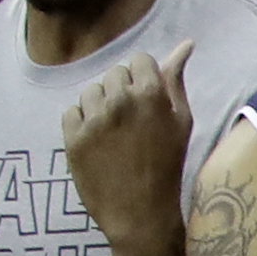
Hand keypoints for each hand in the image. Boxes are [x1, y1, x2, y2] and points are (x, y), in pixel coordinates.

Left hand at [61, 41, 193, 255]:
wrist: (140, 211)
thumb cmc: (167, 165)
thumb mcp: (182, 122)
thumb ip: (176, 80)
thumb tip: (185, 44)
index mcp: (151, 95)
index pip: (140, 60)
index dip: (144, 78)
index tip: (147, 98)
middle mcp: (120, 101)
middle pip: (114, 73)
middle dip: (123, 89)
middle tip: (131, 118)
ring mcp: (93, 119)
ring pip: (91, 91)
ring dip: (101, 105)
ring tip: (113, 130)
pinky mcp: (72, 137)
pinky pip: (71, 112)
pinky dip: (82, 122)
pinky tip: (97, 140)